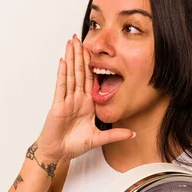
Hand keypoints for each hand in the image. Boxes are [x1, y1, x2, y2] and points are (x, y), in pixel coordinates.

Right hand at [36, 34, 134, 162]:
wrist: (58, 153)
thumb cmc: (73, 145)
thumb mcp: (99, 138)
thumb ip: (115, 134)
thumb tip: (133, 134)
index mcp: (87, 103)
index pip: (90, 79)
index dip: (92, 64)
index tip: (94, 50)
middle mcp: (77, 99)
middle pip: (79, 72)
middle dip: (79, 54)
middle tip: (79, 37)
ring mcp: (67, 100)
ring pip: (70, 75)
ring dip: (71, 58)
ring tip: (71, 42)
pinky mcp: (59, 105)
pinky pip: (61, 87)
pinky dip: (62, 74)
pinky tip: (63, 61)